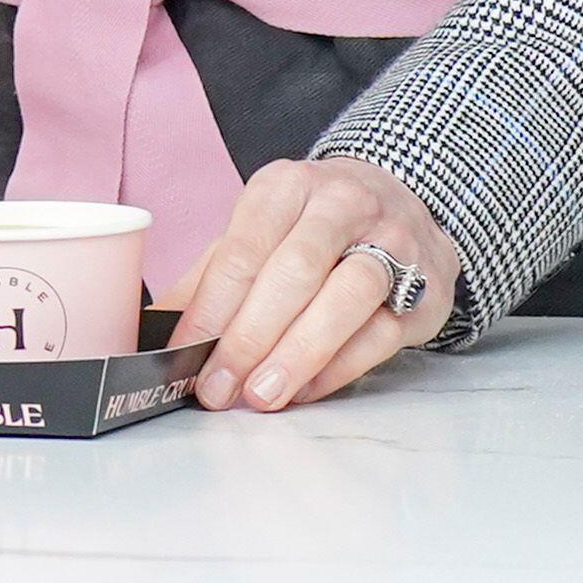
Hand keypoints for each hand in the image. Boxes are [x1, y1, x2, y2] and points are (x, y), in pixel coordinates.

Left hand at [174, 155, 458, 412]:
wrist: (403, 204)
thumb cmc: (312, 226)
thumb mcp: (258, 232)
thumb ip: (210, 278)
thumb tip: (156, 329)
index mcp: (287, 186)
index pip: (242, 249)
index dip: (211, 307)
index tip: (184, 353)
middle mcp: (343, 204)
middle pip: (293, 272)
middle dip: (250, 337)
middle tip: (218, 387)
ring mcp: (393, 242)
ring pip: (346, 298)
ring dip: (298, 354)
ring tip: (261, 395)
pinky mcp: (426, 287)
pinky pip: (380, 332)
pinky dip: (338, 367)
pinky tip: (305, 390)